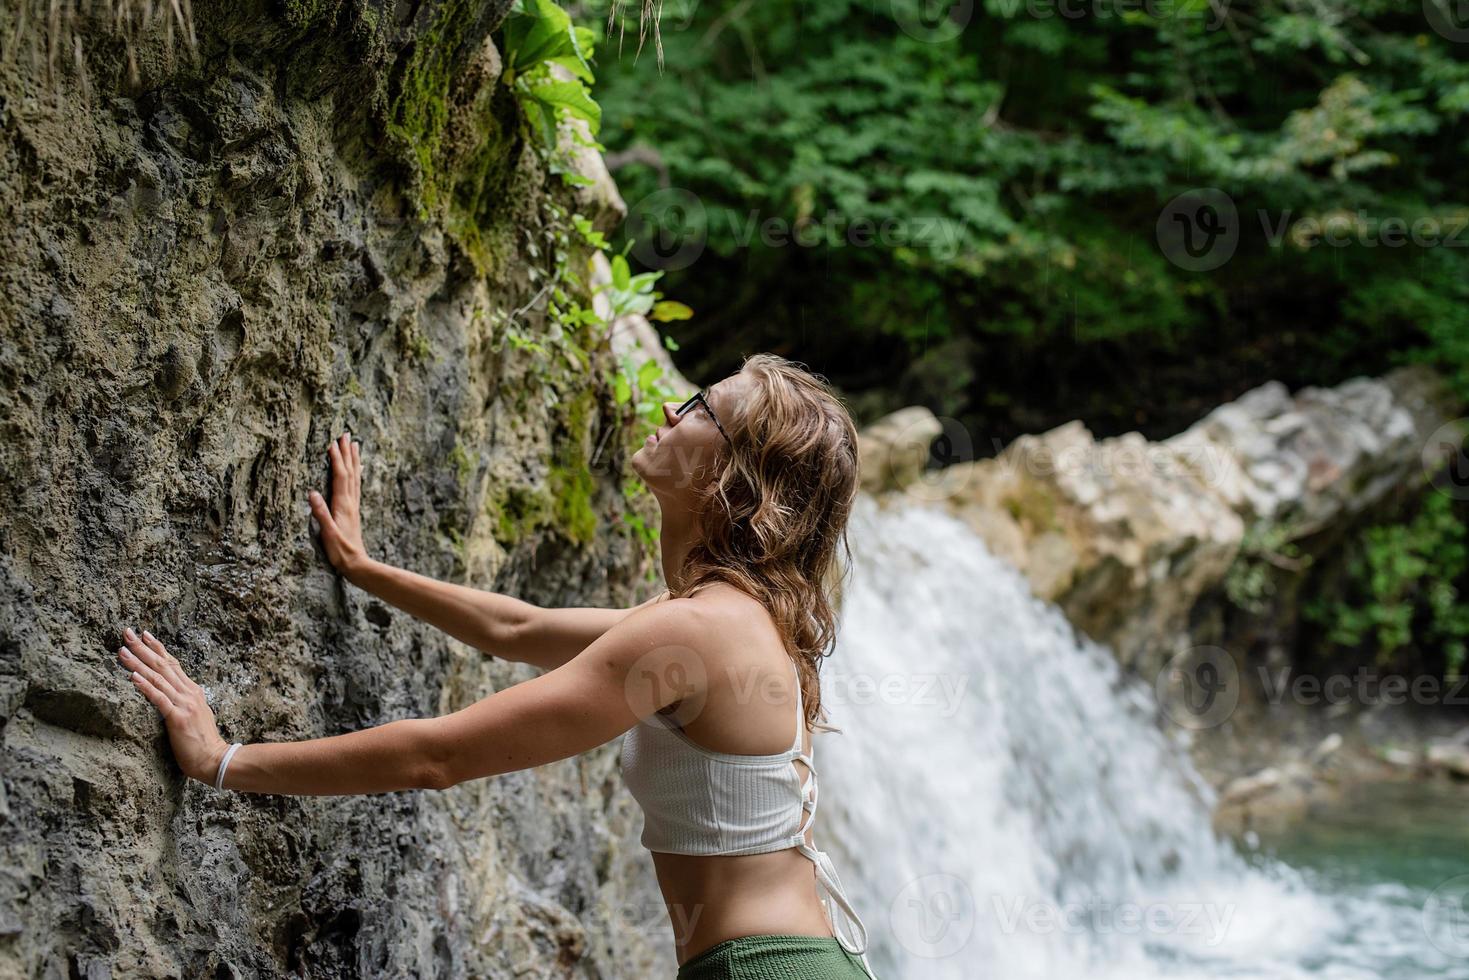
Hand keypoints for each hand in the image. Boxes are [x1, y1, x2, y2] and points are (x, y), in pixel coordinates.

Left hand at [115, 628, 227, 784]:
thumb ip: (186, 701)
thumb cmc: (203, 742)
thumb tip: (174, 694)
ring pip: (158, 678)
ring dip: (138, 663)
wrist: (215, 759)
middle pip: (163, 665)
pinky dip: (145, 686)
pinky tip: (133, 677)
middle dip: (143, 648)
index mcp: (193, 691)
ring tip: (122, 651)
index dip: (158, 648)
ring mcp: (184, 704)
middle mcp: (189, 693)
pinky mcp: (177, 718)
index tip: (144, 634)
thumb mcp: (197, 714)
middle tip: (127, 633)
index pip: (173, 664)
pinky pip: (158, 698)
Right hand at [309, 430, 369, 577]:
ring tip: (355, 445)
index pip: (340, 476)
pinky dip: (356, 474)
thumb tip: (312, 493)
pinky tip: (357, 471)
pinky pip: (356, 486)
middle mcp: (350, 502)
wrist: (357, 564)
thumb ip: (320, 513)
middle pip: (350, 472)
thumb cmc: (340, 551)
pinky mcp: (353, 511)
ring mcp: (353, 506)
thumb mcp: (327, 533)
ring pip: (355, 477)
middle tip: (346, 434)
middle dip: (347, 452)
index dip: (337, 459)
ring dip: (354, 460)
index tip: (333, 442)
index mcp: (343, 505)